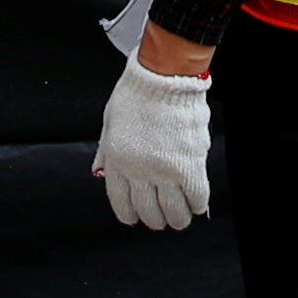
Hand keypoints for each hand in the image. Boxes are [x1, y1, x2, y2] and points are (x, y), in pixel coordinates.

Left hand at [95, 57, 212, 230]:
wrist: (164, 77)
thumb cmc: (137, 93)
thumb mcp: (110, 123)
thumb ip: (106, 152)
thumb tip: (100, 172)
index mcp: (116, 161)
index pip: (121, 203)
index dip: (130, 215)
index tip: (136, 218)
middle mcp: (139, 170)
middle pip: (149, 212)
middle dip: (155, 220)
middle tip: (162, 219)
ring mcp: (165, 170)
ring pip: (174, 211)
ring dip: (178, 219)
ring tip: (180, 217)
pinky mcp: (190, 164)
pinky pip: (196, 196)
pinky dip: (197, 204)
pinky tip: (196, 204)